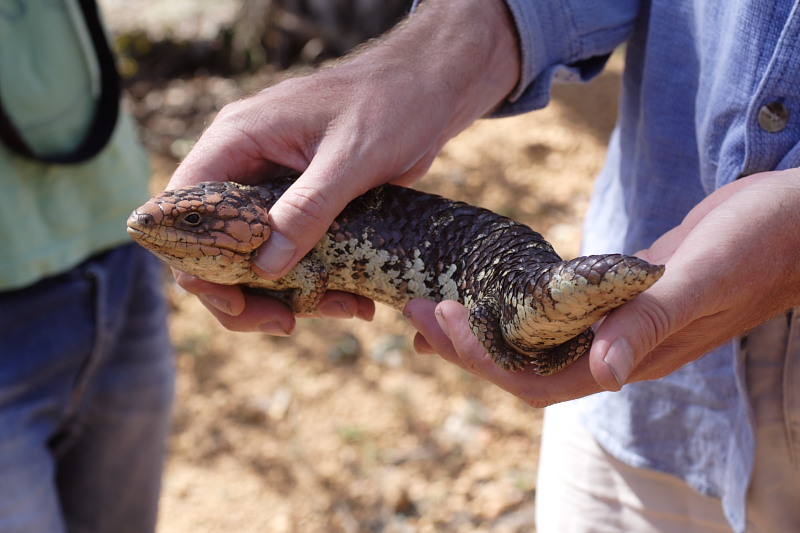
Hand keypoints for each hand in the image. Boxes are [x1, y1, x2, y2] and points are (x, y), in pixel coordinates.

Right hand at [165, 0, 519, 331]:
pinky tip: (355, 299)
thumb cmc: (391, 105)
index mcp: (238, 139)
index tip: (235, 300)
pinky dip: (318, 280)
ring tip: (344, 310)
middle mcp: (246, 164)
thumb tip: (264, 269)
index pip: (184, 207)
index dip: (194, 261)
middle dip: (246, 291)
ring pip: (256, 254)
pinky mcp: (306, 202)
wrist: (431, 90)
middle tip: (286, 324)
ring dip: (290, 293)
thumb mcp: (350, 160)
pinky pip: (294, 250)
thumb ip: (306, 210)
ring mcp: (274, 185)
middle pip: (215, 243)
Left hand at [405, 169, 799, 405]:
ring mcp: (619, 323)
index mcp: (633, 356)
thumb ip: (649, 324)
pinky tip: (495, 288)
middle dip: (466, 346)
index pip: (538, 379)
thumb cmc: (760, 245)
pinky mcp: (620, 293)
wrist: (794, 220)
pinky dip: (519, 303)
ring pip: (537, 339)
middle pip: (525, 365)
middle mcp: (619, 348)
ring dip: (485, 329)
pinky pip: (558, 310)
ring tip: (435, 309)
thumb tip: (601, 375)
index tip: (438, 320)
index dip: (482, 360)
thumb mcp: (703, 278)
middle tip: (414, 312)